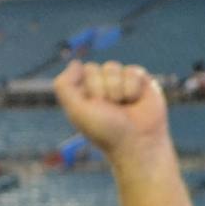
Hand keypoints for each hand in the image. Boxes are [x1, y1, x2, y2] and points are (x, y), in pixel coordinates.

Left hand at [53, 60, 167, 164]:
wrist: (137, 142)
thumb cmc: (106, 131)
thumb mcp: (77, 111)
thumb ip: (64, 86)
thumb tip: (75, 62)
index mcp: (84, 94)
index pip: (81, 71)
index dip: (89, 89)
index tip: (94, 108)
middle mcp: (101, 86)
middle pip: (95, 68)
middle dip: (102, 89)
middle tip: (110, 110)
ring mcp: (120, 81)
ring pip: (112, 67)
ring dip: (117, 90)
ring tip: (124, 107)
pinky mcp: (140, 80)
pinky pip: (132, 71)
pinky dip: (133, 88)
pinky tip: (136, 102)